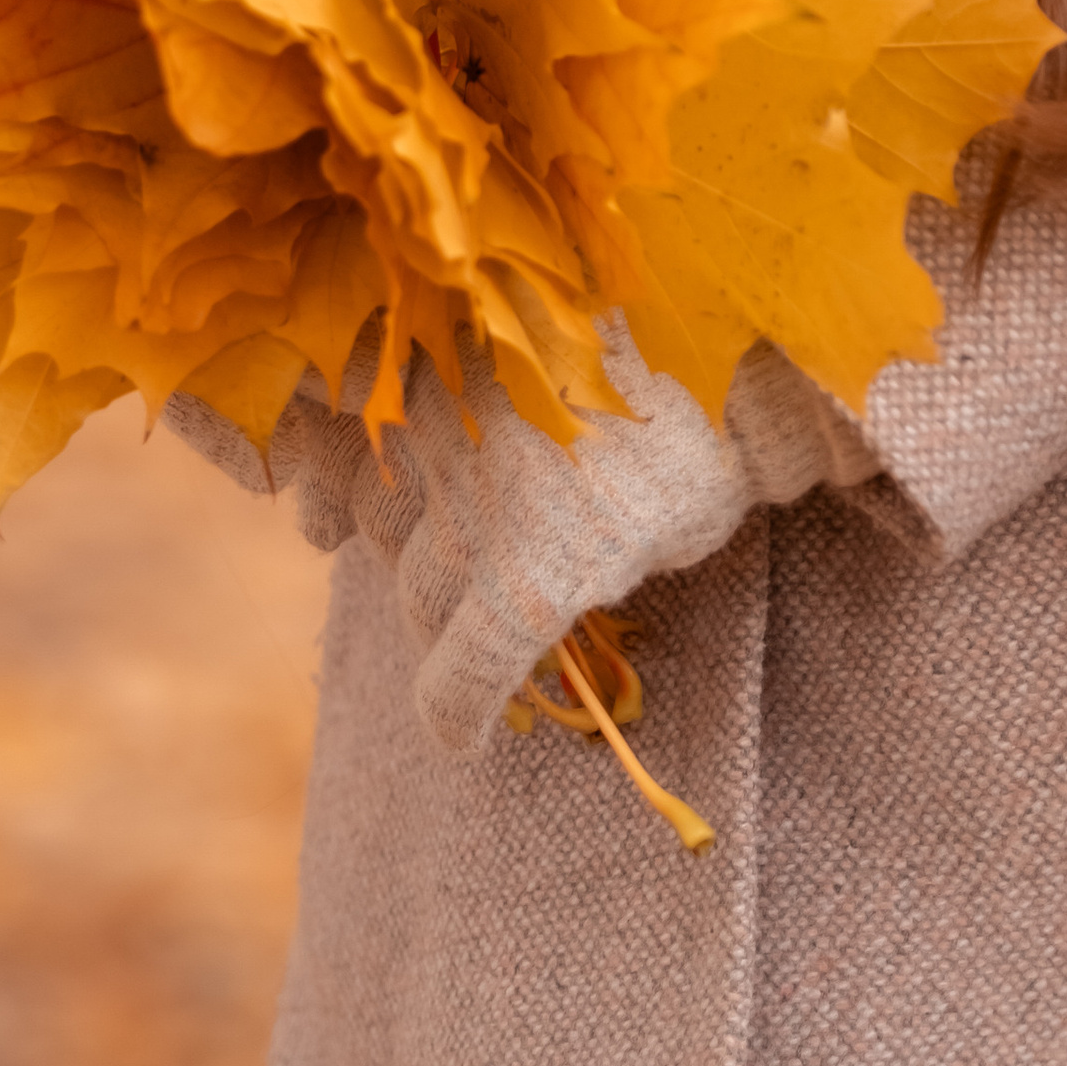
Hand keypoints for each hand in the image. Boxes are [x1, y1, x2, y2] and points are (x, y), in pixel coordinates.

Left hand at [167, 323, 871, 752]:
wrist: (752, 370)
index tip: (319, 506)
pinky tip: (468, 737)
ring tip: (488, 621)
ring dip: (440, 617)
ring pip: (414, 593)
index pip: (313, 422)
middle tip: (451, 554)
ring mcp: (478, 494)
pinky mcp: (528, 571)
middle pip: (374, 518)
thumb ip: (451, 371)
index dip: (319, 478)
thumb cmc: (649, 341)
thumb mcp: (531, 328)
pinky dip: (459, 709)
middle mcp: (433, 411)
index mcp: (424, 338)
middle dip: (404, 542)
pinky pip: (463, 673)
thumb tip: (353, 451)